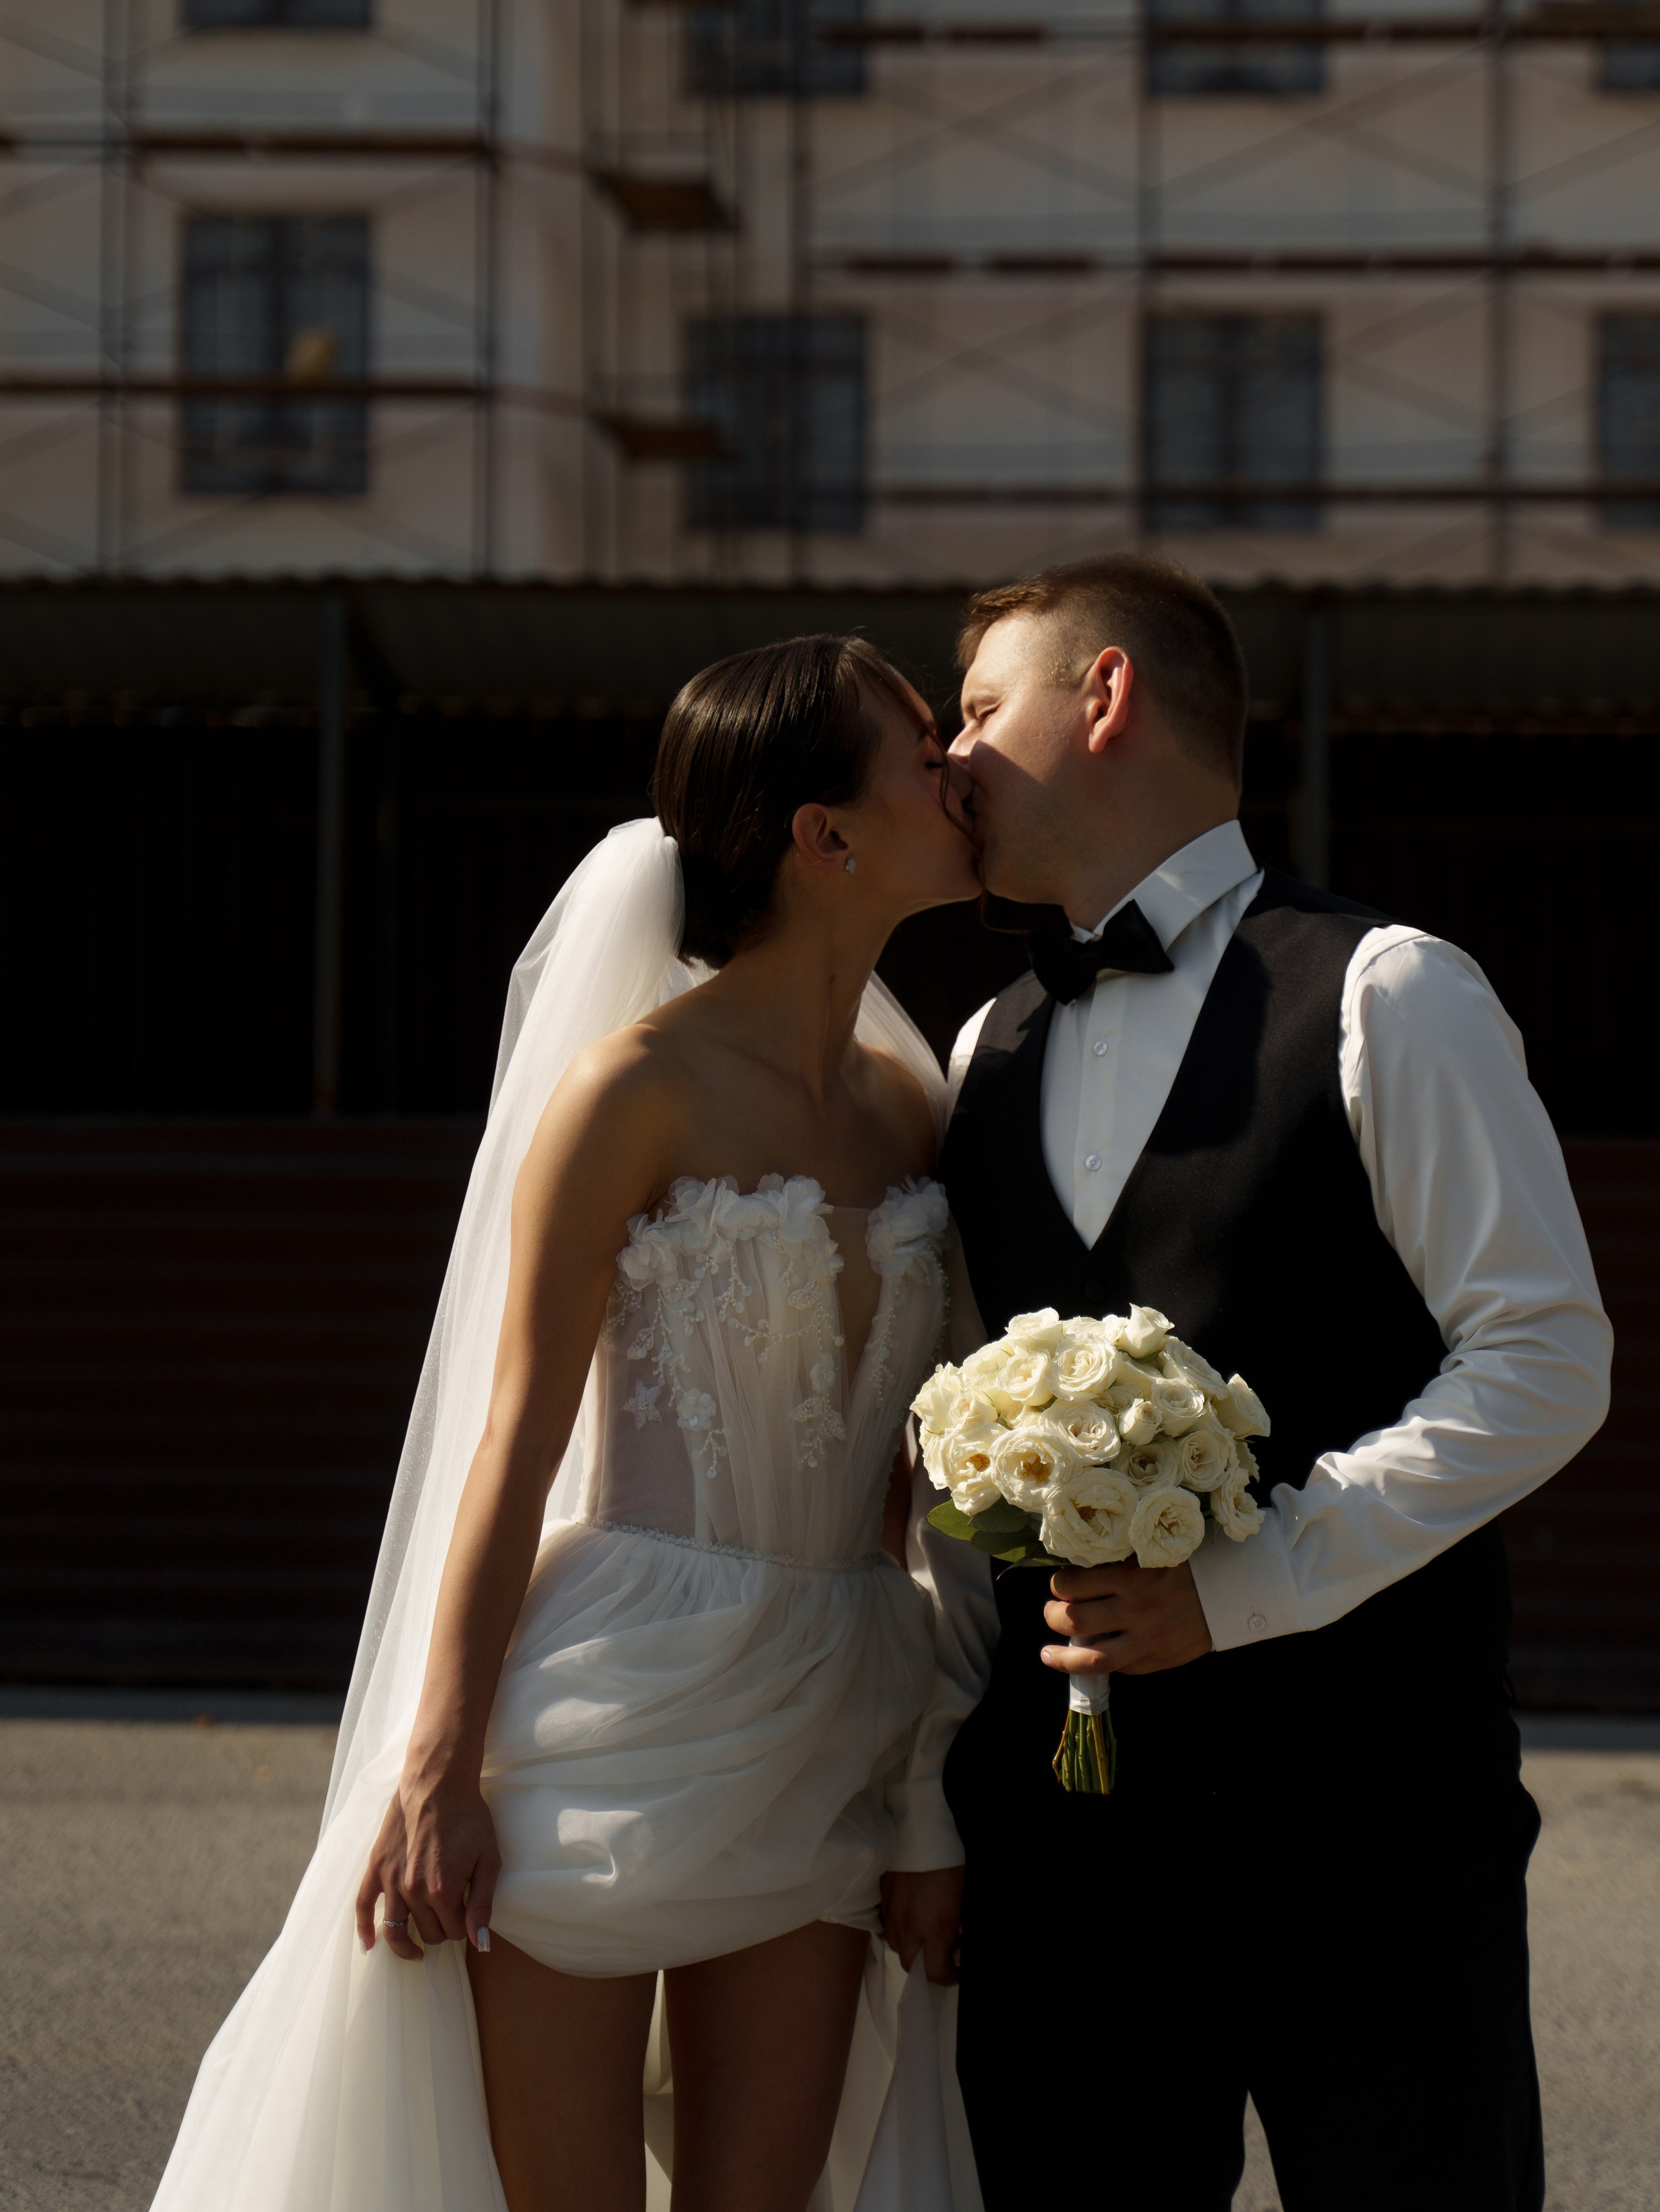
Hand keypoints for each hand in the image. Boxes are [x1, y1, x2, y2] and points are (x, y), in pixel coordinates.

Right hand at [355, 1769, 501, 1961]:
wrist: (439, 1784)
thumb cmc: (469, 1819)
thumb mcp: (489, 1859)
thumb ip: (482, 1904)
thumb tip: (479, 1943)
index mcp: (443, 1891)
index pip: (453, 1932)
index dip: (464, 1927)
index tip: (468, 1913)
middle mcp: (414, 1890)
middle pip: (428, 1933)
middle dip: (442, 1929)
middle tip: (451, 1914)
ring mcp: (392, 1880)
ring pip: (397, 1931)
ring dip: (407, 1945)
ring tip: (416, 1951)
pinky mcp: (377, 1867)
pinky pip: (363, 1906)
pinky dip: (365, 1929)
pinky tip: (369, 1945)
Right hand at [881, 1866, 963, 1984]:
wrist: (920, 1827)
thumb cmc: (950, 1861)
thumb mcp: (967, 1897)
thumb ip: (963, 1928)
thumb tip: (959, 1952)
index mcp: (936, 1928)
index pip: (935, 1973)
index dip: (949, 1976)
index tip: (956, 1968)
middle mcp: (909, 1926)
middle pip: (911, 1966)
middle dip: (926, 1966)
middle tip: (940, 1952)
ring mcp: (891, 1913)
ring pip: (895, 1946)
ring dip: (910, 1946)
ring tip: (924, 1931)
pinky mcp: (880, 1898)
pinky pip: (885, 1926)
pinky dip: (897, 1928)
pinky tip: (909, 1915)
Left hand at [1041, 1559, 1212, 1676]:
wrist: (1229, 1591)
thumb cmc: (1184, 1565)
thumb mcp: (1149, 1552)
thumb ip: (1116, 1563)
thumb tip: (1076, 1572)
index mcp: (1130, 1576)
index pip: (1073, 1584)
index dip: (1059, 1585)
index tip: (1060, 1584)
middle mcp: (1135, 1609)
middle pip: (1074, 1620)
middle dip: (1053, 1617)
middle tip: (1052, 1612)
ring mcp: (1147, 1639)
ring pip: (1091, 1657)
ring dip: (1063, 1657)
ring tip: (1048, 1654)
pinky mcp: (1157, 1659)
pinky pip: (1120, 1667)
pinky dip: (1101, 1662)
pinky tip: (1091, 1656)